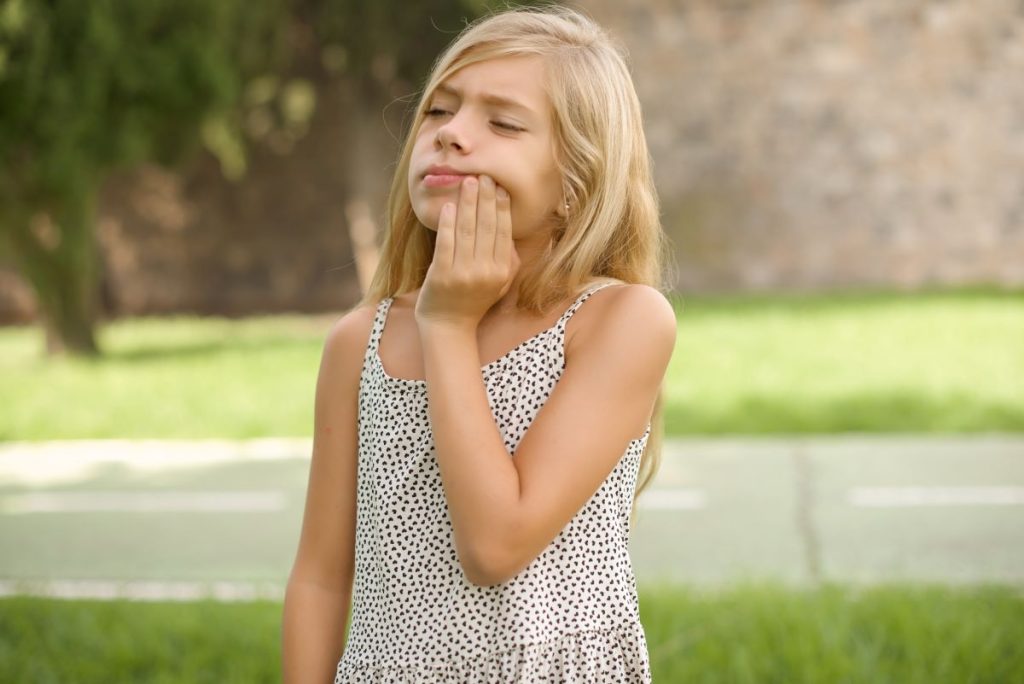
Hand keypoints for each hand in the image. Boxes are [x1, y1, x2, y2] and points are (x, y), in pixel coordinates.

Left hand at [415, 174, 519, 329]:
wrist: (449, 326)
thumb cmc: (474, 300)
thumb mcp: (500, 283)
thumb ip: (509, 260)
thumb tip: (511, 230)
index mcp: (502, 271)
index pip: (503, 232)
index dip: (501, 207)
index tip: (499, 187)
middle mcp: (486, 272)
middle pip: (487, 227)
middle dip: (486, 198)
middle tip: (483, 176)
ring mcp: (464, 274)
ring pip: (467, 231)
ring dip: (468, 203)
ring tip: (467, 182)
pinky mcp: (442, 275)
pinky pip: (446, 243)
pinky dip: (448, 222)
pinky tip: (448, 206)